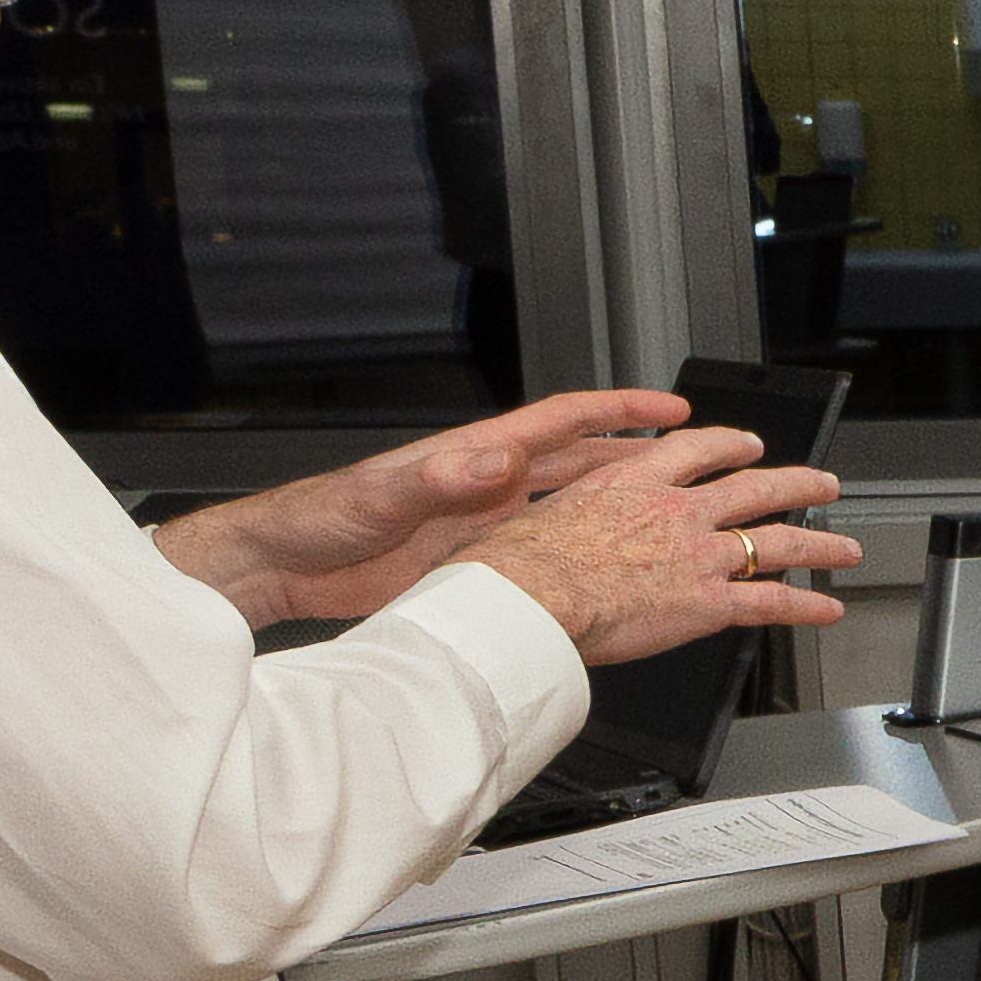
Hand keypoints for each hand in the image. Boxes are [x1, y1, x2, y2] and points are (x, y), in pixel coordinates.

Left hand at [158, 388, 702, 623]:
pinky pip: (543, 554)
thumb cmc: (317, 518)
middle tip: (697, 459)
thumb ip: (440, 477)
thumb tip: (496, 460)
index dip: (620, 410)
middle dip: (640, 457)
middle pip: (583, 465)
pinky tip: (605, 573)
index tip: (671, 406)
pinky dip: (581, 558)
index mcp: (474, 457)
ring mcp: (482, 524)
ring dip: (619, 509)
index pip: (563, 422)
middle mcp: (486, 485)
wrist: (283, 567)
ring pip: (570, 511)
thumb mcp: (383, 494)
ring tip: (672, 514)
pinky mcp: (472, 562)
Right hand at [460, 426, 856, 665]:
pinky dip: (806, 608)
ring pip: (776, 543)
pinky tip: (827, 611)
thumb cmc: (519, 563)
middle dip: (796, 484)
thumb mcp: (543, 510)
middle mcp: (678, 512)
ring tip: (844, 549)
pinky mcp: (709, 602)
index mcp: (634, 482)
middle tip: (821, 484)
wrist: (532, 595)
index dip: (729, 444)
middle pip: (754, 489)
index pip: (695, 451)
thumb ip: (570, 510)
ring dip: (819, 545)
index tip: (747, 444)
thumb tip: (559, 523)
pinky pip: (771, 603)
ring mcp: (699, 555)